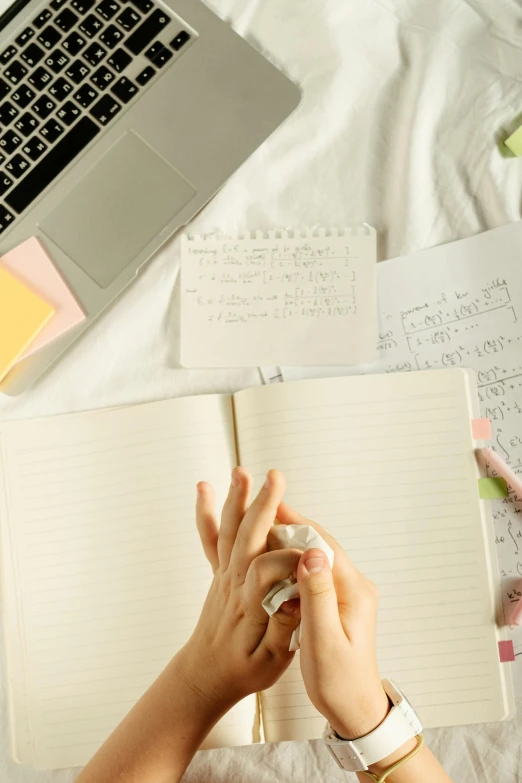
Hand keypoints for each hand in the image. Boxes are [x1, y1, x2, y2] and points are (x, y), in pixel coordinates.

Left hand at [177, 468, 302, 714]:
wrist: (205, 676)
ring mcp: (223, 574)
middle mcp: (233, 584)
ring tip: (242, 471)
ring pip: (229, 531)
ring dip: (236, 499)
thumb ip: (283, 629)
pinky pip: (211, 538)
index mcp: (249, 606)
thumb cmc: (242, 671)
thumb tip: (296, 598)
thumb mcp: (271, 663)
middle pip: (246, 538)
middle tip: (275, 478)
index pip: (267, 570)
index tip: (312, 554)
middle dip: (262, 505)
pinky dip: (206, 513)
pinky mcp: (219, 572)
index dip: (290, 558)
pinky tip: (204, 488)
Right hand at [277, 503, 389, 740]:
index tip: (271, 506)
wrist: (355, 708)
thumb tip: (313, 553)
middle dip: (293, 525)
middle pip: (321, 544)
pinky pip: (316, 570)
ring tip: (265, 526)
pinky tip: (276, 558)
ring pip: (318, 555)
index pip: (323, 545)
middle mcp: (354, 586)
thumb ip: (317, 596)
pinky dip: (295, 559)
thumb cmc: (340, 682)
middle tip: (263, 508)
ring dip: (293, 540)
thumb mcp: (324, 641)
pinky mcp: (339, 601)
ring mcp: (347, 593)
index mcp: (353, 591)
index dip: (296, 524)